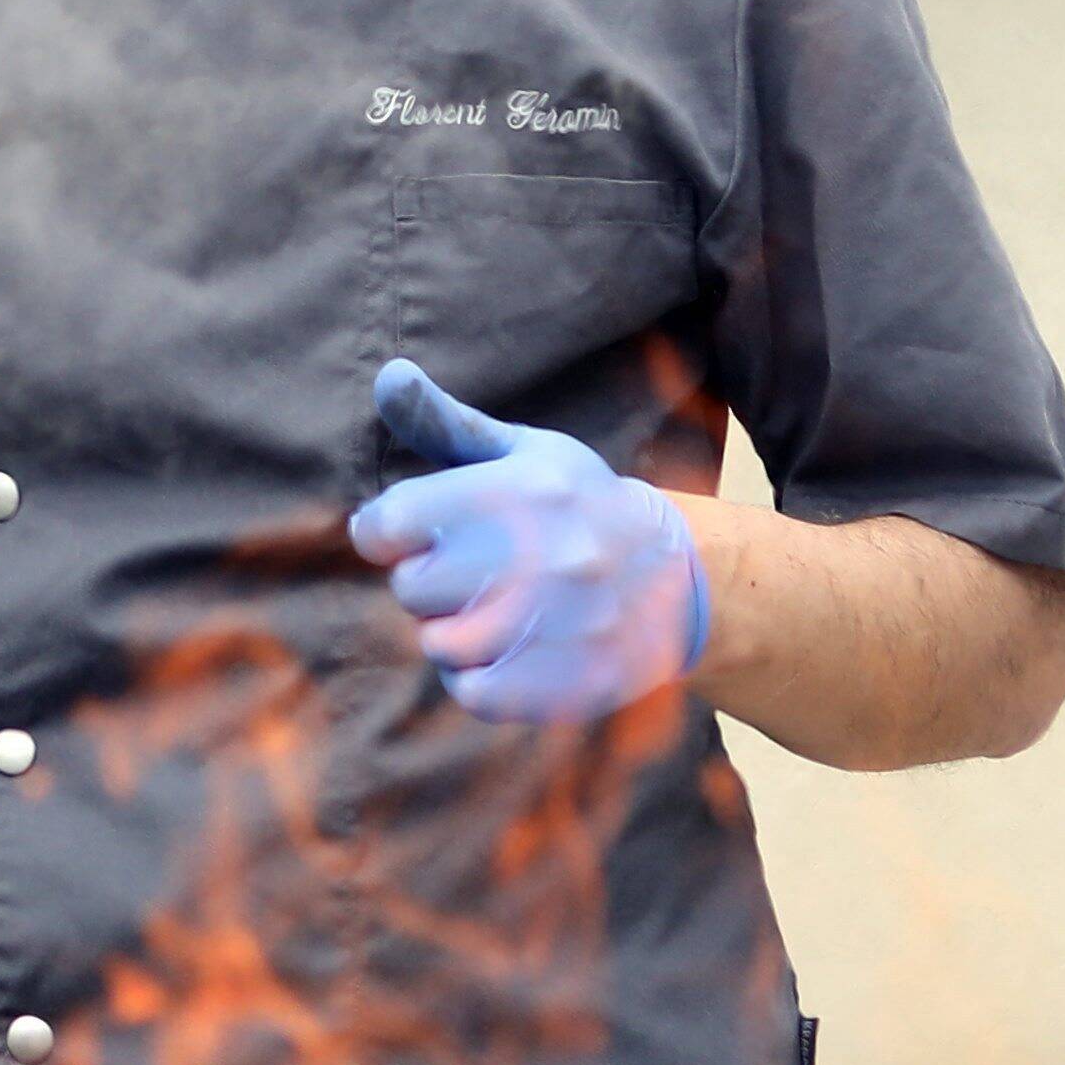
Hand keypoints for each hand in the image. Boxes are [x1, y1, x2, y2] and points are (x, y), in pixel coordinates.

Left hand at [349, 359, 709, 725]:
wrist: (678, 581)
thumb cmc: (579, 508)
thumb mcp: (524, 452)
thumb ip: (445, 421)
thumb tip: (387, 373)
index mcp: (517, 491)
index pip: (389, 523)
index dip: (391, 532)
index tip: (423, 532)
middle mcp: (535, 556)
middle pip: (411, 587)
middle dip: (435, 580)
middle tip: (485, 571)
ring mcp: (552, 625)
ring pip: (438, 642)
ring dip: (458, 631)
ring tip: (509, 609)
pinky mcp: (562, 685)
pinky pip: (471, 691)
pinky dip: (482, 677)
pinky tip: (518, 649)